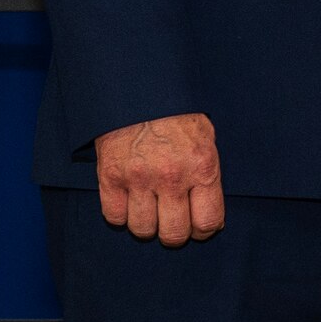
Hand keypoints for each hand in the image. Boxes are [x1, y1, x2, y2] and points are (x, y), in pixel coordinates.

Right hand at [95, 112, 224, 246]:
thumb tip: (210, 215)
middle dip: (175, 233)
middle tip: (173, 222)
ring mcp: (139, 179)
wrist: (140, 88)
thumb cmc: (179, 113)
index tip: (198, 226)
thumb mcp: (206, 137)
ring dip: (147, 225)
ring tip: (151, 210)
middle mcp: (171, 177)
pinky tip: (129, 202)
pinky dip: (121, 215)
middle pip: (173, 234)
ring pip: (142, 230)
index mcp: (202, 166)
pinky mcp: (110, 177)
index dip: (203, 230)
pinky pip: (114, 217)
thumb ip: (206, 174)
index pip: (208, 222)